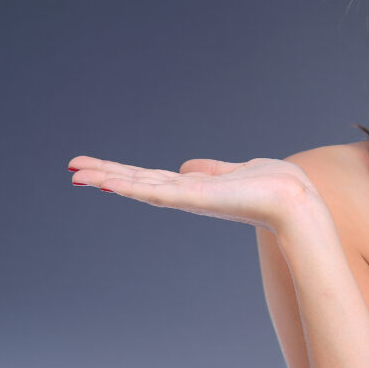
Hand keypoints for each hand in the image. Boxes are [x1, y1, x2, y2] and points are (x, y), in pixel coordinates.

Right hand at [67, 155, 322, 232]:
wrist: (296, 201)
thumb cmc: (276, 187)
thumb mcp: (237, 171)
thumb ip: (212, 170)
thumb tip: (187, 167)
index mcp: (196, 188)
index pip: (151, 178)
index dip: (123, 172)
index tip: (94, 167)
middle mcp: (188, 195)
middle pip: (138, 182)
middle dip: (106, 174)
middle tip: (71, 168)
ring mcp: (190, 198)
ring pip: (141, 187)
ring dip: (109, 179)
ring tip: (77, 173)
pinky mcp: (197, 199)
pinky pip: (158, 192)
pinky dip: (132, 186)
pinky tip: (108, 181)